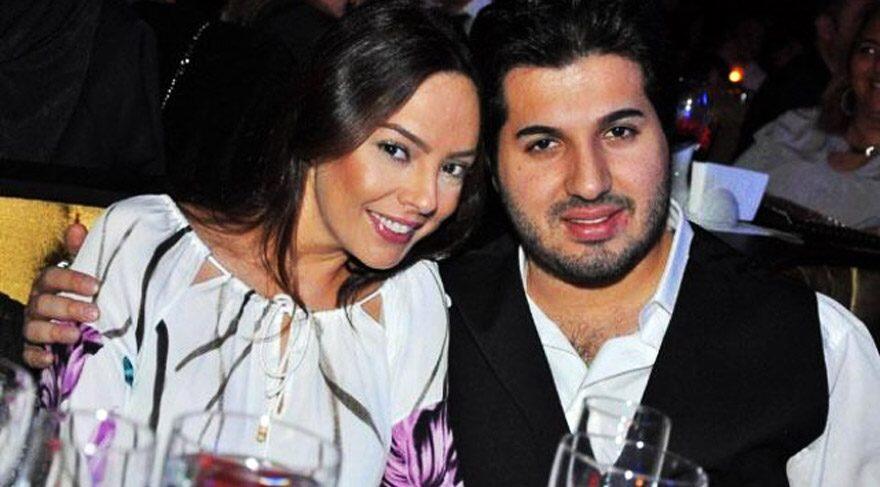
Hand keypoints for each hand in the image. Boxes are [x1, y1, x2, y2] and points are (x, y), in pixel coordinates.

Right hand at [22, 223, 98, 368]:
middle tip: (94, 313)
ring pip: (35, 329)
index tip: (96, 286)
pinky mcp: (32, 349)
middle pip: (45, 304)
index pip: (53, 277)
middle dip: (69, 308)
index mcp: (47, 285)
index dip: (72, 280)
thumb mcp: (79, 274)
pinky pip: (28, 354)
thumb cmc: (74, 295)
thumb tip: (77, 227)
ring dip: (55, 331)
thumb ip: (79, 252)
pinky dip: (38, 356)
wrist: (67, 325)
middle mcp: (36, 305)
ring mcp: (32, 327)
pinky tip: (51, 358)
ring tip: (76, 335)